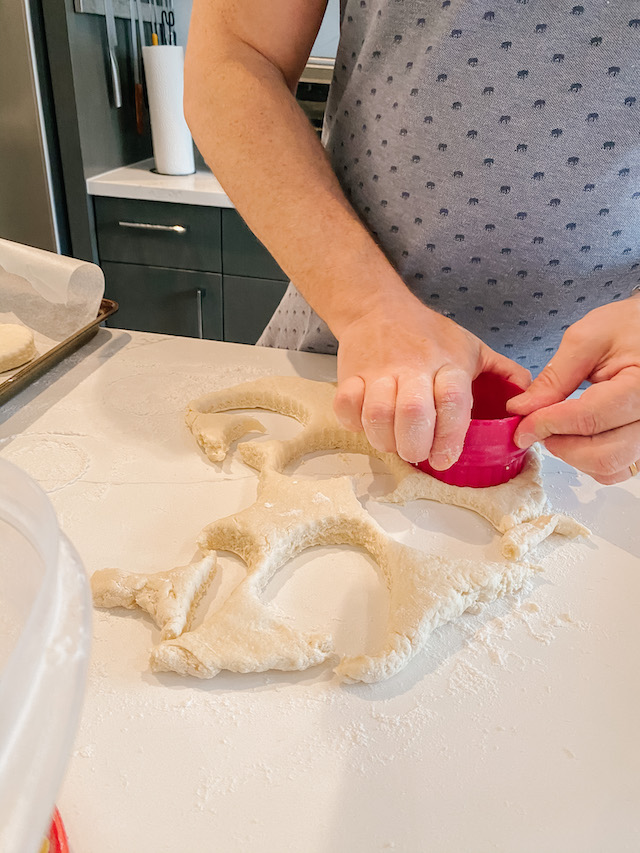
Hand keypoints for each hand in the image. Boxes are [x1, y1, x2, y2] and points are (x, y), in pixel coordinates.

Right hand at [333, 291, 530, 466]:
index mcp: (448, 363)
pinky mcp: (350, 375)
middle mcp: (414, 367)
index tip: (446, 458)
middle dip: (415, 446)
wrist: (377, 307)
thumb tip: (530, 401)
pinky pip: (347, 408)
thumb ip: (501, 373)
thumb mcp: (470, 346)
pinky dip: (355, 423)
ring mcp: (379, 371)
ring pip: (377, 415)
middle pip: (413, 413)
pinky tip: (367, 423)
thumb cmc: (428, 334)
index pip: (453, 401)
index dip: (450, 435)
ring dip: (384, 440)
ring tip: (393, 442)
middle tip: (417, 453)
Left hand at [508, 296, 639, 483]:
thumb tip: (522, 408)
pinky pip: (617, 468)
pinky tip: (576, 436)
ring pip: (609, 468)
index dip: (547, 425)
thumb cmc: (628, 326)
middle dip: (559, 444)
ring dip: (573, 455)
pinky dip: (590, 460)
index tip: (521, 425)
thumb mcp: (587, 340)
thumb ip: (554, 377)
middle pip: (602, 455)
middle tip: (536, 427)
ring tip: (556, 428)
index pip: (589, 418)